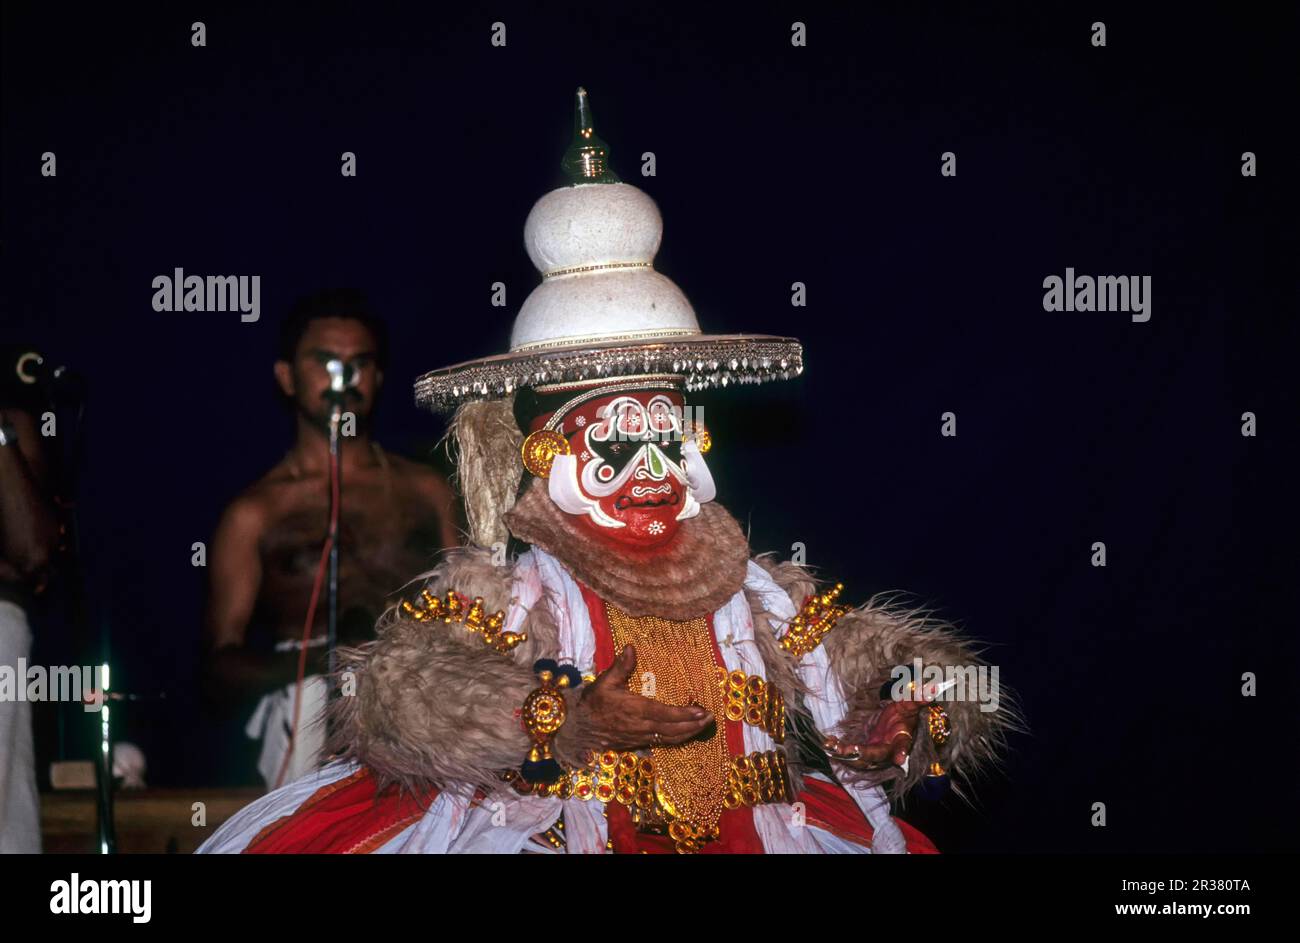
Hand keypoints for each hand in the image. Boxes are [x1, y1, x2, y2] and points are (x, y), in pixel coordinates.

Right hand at [580, 645, 713, 750]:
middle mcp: (640, 726)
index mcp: (635, 709)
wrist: (577, 727)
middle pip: (673, 730)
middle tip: (710, 718)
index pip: (665, 714)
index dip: (685, 714)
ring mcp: (639, 737)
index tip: (702, 711)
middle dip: (694, 725)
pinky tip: (685, 734)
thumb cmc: (593, 702)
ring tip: (704, 726)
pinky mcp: (637, 743)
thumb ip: (621, 666)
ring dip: (689, 733)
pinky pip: (661, 743)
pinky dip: (676, 739)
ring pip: (669, 739)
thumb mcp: (605, 681)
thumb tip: (630, 647)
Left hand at [824, 690, 925, 770]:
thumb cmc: (903, 714)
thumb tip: (932, 688)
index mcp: (902, 739)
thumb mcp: (909, 704)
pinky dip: (839, 751)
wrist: (894, 724)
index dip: (902, 752)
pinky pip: (850, 756)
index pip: (904, 745)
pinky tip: (828, 743)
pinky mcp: (863, 755)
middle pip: (877, 756)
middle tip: (851, 750)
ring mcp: (875, 755)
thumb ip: (917, 697)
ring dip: (846, 755)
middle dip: (863, 754)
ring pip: (860, 760)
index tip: (899, 759)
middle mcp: (889, 751)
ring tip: (831, 746)